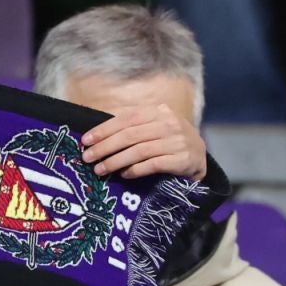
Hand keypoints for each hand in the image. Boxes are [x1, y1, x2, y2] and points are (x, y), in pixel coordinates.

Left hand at [80, 104, 205, 179]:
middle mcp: (169, 123)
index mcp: (157, 111)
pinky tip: (124, 174)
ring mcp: (177, 141)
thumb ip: (131, 127)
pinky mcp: (183, 160)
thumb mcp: (152, 126)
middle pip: (130, 135)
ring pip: (139, 151)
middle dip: (105, 147)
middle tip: (88, 158)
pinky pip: (153, 165)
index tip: (86, 140)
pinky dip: (135, 170)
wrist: (199, 155)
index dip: (104, 129)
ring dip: (116, 161)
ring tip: (100, 169)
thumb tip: (96, 137)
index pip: (126, 118)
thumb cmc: (167, 140)